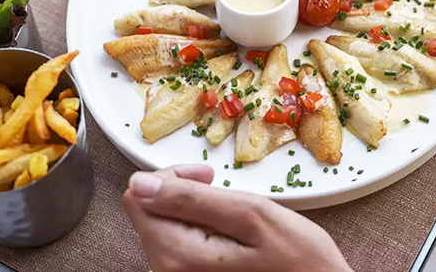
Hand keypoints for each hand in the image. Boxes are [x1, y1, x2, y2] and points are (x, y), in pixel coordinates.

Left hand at [122, 164, 350, 271]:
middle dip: (183, 193)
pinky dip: (199, 230)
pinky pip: (177, 246)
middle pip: (147, 213)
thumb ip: (192, 199)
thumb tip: (140, 183)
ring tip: (231, 216)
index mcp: (177, 255)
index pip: (137, 196)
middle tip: (223, 192)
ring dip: (193, 211)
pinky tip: (228, 233)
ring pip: (162, 228)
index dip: (172, 176)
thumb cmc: (298, 259)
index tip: (208, 177)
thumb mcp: (252, 215)